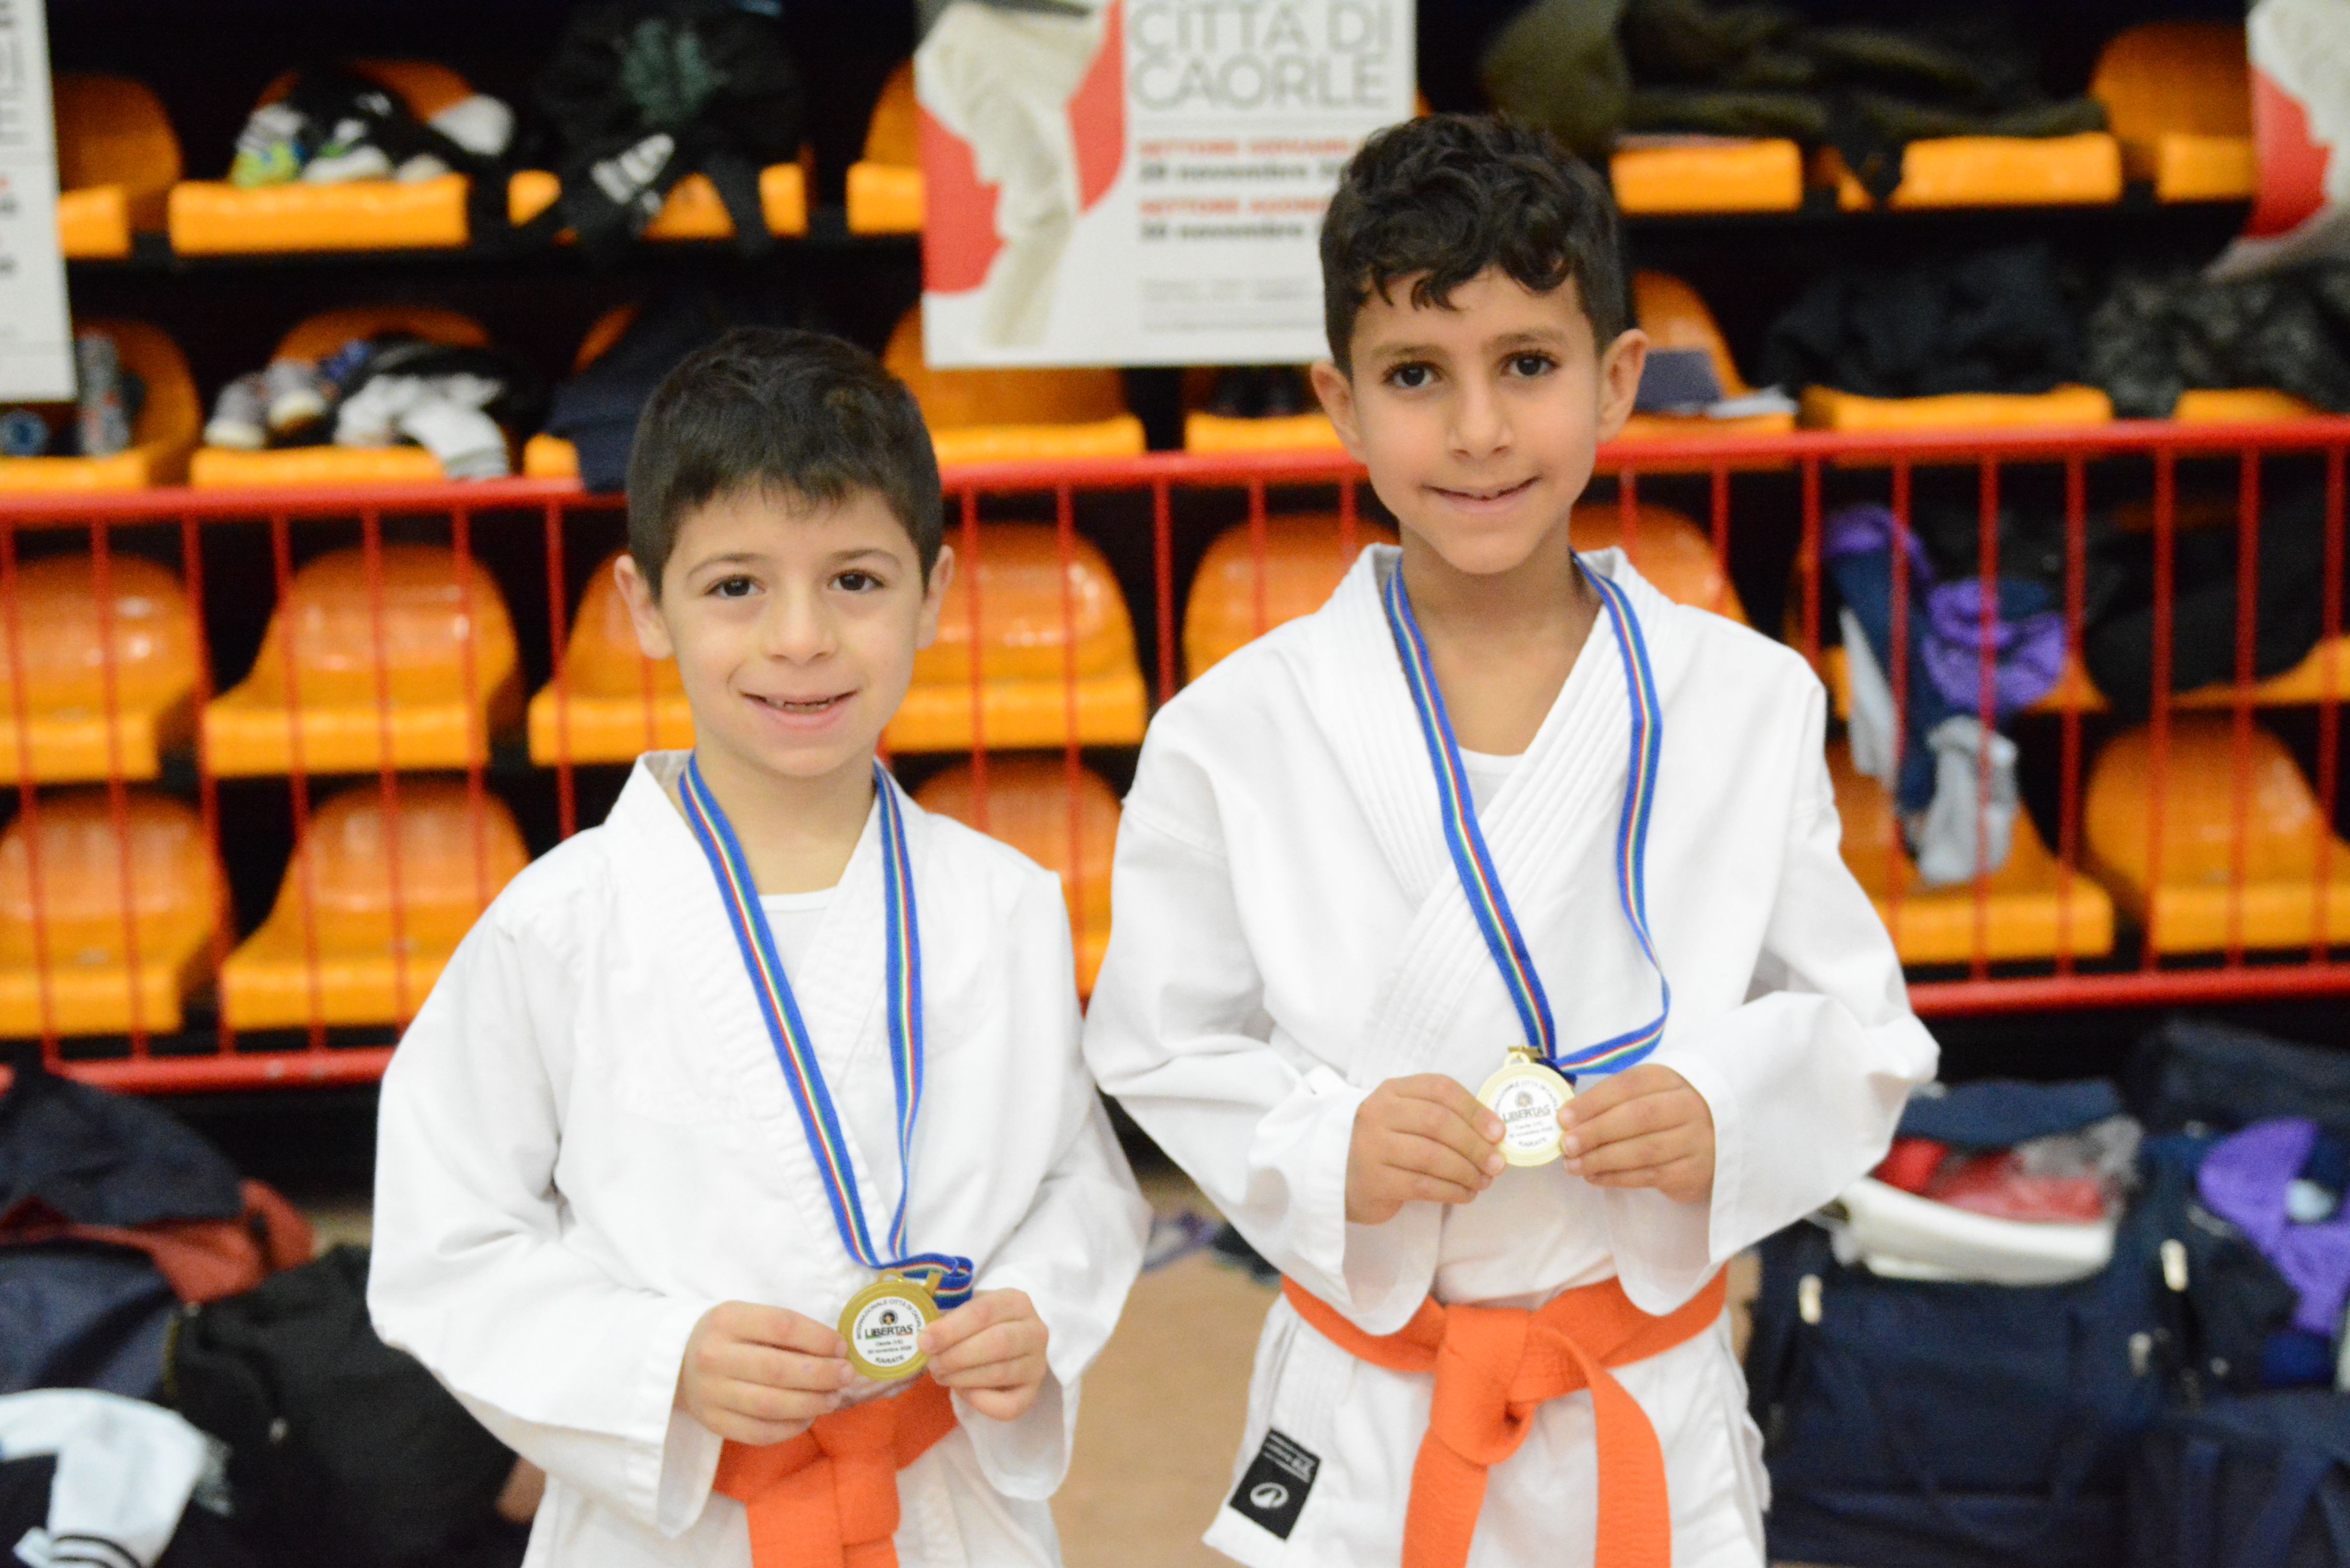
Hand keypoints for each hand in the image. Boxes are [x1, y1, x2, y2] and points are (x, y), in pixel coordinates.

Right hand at [675, 1301, 852, 1444]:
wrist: (677, 1360)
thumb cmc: (729, 1335)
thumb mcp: (749, 1317)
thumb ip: (786, 1331)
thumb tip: (836, 1352)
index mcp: (728, 1319)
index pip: (782, 1326)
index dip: (819, 1338)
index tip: (841, 1347)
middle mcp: (715, 1356)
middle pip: (778, 1369)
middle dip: (822, 1375)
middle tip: (846, 1375)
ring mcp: (711, 1393)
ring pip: (770, 1406)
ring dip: (811, 1404)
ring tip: (833, 1398)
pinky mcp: (713, 1422)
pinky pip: (759, 1433)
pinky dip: (790, 1428)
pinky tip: (808, 1417)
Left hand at [920, 1289, 1049, 1420]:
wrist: (1005, 1342)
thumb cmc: (978, 1324)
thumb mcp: (965, 1308)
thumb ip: (946, 1315)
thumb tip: (923, 1334)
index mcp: (1016, 1301)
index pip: (984, 1311)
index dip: (951, 1328)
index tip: (925, 1341)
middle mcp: (1035, 1330)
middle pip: (997, 1343)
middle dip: (957, 1356)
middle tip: (931, 1363)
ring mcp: (1037, 1363)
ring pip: (1000, 1374)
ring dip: (962, 1378)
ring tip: (940, 1375)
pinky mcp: (1033, 1392)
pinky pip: (1009, 1406)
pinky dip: (980, 1402)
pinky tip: (962, 1390)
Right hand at [1346, 1074, 1504, 1225]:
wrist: (1337, 1175)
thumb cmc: (1386, 1144)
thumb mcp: (1406, 1119)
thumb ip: (1443, 1119)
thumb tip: (1494, 1137)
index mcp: (1392, 1090)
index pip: (1440, 1088)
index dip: (1474, 1109)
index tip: (1499, 1132)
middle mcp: (1378, 1112)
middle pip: (1438, 1122)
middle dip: (1475, 1145)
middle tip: (1497, 1164)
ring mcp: (1372, 1146)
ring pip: (1432, 1156)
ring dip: (1466, 1171)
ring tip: (1484, 1182)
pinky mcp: (1374, 1180)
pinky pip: (1422, 1185)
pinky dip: (1451, 1191)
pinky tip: (1465, 1194)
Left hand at [1558, 1064, 1715, 1203]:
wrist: (1718, 1140)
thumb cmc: (1667, 1113)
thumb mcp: (1648, 1094)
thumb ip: (1613, 1101)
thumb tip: (1568, 1118)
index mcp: (1671, 1078)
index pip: (1629, 1085)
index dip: (1593, 1101)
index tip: (1563, 1117)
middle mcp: (1689, 1106)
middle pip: (1637, 1117)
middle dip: (1595, 1131)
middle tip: (1565, 1144)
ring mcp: (1696, 1140)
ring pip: (1643, 1150)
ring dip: (1601, 1159)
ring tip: (1572, 1165)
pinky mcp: (1694, 1171)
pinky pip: (1650, 1176)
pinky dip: (1617, 1178)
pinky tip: (1594, 1176)